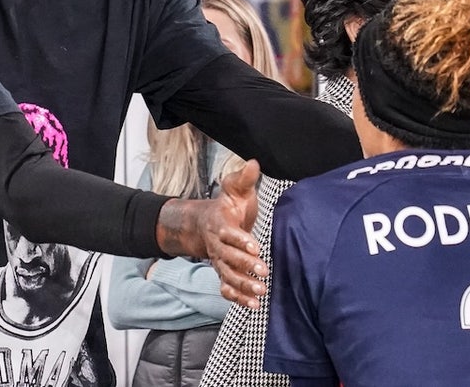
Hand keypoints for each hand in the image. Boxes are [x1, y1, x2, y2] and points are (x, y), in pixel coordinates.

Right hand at [155, 160, 266, 308]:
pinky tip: (253, 305)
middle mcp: (217, 245)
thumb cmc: (227, 207)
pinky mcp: (223, 273)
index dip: (240, 240)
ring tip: (260, 292)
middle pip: (228, 258)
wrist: (206, 224)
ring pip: (228, 276)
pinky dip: (238, 298)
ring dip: (243, 285)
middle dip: (245, 266)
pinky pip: (227, 289)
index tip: (255, 247)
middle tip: (263, 272)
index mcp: (219, 223)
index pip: (228, 233)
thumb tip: (254, 163)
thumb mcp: (235, 189)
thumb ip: (244, 178)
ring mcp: (219, 261)